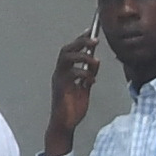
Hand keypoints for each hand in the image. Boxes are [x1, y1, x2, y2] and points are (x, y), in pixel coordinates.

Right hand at [43, 34, 103, 151]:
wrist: (65, 125)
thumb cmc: (73, 108)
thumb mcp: (85, 88)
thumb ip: (89, 74)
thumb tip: (96, 61)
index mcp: (64, 71)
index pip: (71, 50)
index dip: (81, 39)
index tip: (92, 31)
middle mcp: (59, 72)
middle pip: (67, 50)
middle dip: (80, 42)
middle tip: (95, 40)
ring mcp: (59, 79)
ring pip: (66, 58)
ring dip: (82, 56)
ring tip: (95, 61)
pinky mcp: (60, 87)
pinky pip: (71, 74)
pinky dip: (84, 74)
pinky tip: (91, 80)